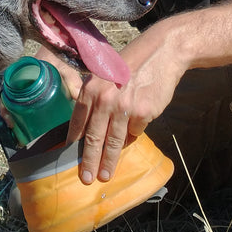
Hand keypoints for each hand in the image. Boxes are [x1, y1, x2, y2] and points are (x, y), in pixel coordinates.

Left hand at [66, 21, 184, 183]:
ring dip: (109, 161)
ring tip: (106, 175)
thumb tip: (88, 128)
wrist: (160, 53)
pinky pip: (135, 131)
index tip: (71, 159)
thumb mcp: (105, 76)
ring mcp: (124, 107)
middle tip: (86, 178)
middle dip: (89, 161)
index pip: (78, 122)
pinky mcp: (144, 113)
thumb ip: (95, 99)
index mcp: (91, 89)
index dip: (74, 143)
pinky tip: (135, 129)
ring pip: (114, 142)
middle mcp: (105, 99)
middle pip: (94, 138)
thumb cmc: (131, 65)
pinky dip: (133, 133)